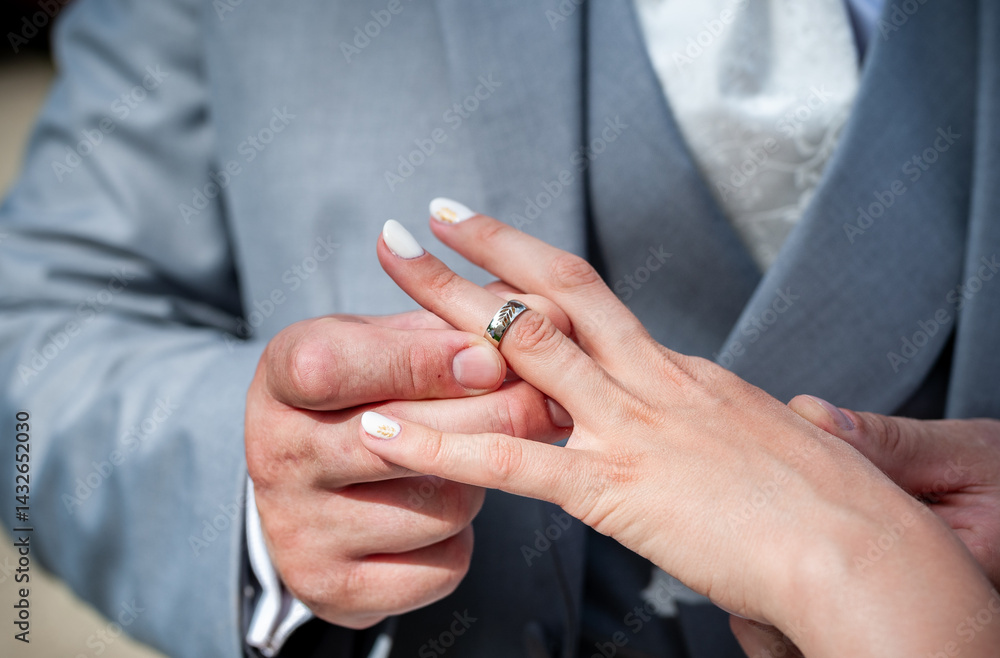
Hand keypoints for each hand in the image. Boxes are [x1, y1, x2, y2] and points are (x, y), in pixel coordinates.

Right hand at [245, 307, 572, 628]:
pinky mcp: (334, 589)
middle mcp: (275, 458)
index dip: (419, 362)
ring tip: (467, 460)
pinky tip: (441, 510)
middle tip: (546, 400)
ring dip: (477, 481)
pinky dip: (462, 539)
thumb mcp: (385, 339)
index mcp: (279, 379)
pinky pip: (443, 566)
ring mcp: (299, 532)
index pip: (333, 368)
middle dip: (493, 416)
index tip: (487, 357)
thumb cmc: (363, 390)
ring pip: (442, 507)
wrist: (310, 484)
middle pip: (402, 443)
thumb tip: (543, 321)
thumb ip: (452, 326)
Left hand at [361, 207, 999, 655]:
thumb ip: (740, 421)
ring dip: (445, 306)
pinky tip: (382, 431)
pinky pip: (509, 459)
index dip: (533, 265)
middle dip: (481, 252)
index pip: (592, 302)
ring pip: (524, 346)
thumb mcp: (778, 439)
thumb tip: (763, 414)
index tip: (493, 239)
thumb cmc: (834, 503)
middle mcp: (649, 380)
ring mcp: (628, 425)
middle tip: (423, 220)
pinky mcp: (613, 487)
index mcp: (680, 371)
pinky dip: (438, 444)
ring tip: (390, 272)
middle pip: (551, 294)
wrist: (860, 550)